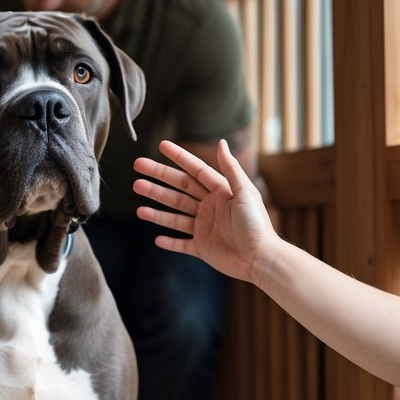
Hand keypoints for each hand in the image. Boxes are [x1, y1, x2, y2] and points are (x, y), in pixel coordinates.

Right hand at [133, 138, 275, 283]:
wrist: (260, 257)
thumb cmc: (256, 223)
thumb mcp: (245, 191)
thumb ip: (231, 168)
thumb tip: (221, 142)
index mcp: (220, 192)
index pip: (194, 170)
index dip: (178, 157)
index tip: (161, 146)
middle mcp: (210, 207)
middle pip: (178, 190)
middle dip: (157, 179)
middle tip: (138, 168)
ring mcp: (204, 227)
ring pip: (174, 216)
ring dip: (156, 211)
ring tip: (138, 206)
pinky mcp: (202, 247)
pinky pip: (181, 244)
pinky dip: (169, 242)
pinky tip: (156, 239)